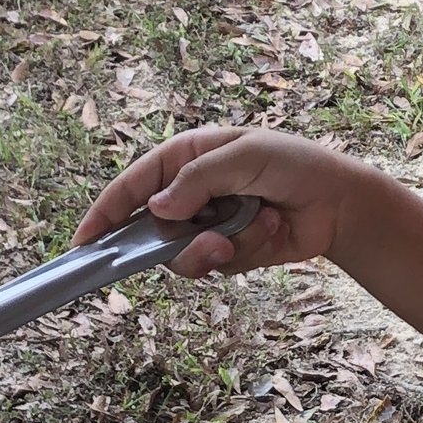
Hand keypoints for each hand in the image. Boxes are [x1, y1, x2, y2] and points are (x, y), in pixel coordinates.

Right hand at [73, 124, 372, 279]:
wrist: (339, 202)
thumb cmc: (294, 164)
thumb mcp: (244, 156)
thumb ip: (198, 181)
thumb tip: (158, 209)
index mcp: (187, 158)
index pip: (134, 185)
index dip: (105, 212)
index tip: (83, 243)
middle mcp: (191, 193)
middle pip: (153, 230)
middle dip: (180, 241)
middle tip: (213, 241)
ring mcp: (208, 224)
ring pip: (182, 254)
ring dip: (221, 246)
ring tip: (260, 225)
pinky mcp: (228, 251)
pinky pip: (215, 265)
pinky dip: (245, 251)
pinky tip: (271, 230)